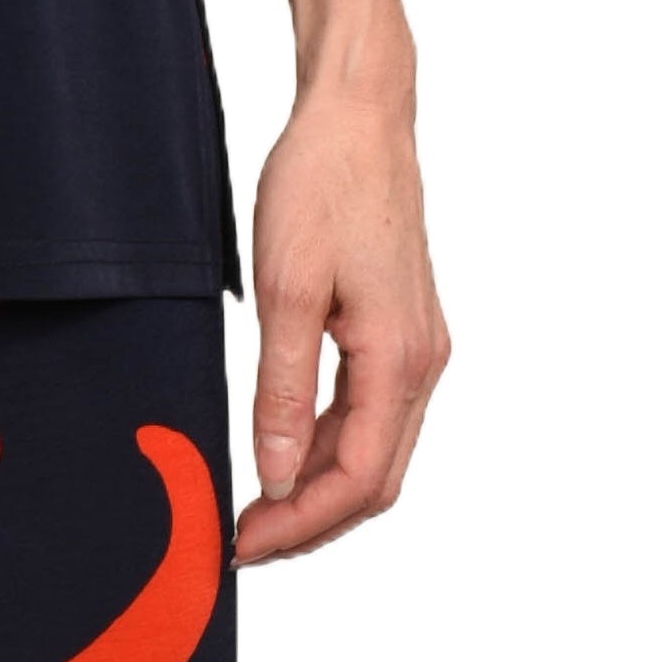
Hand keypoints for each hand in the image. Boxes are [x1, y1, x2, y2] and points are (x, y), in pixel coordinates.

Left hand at [237, 0, 451, 568]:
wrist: (358, 116)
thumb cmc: (322, 185)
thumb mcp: (286, 291)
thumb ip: (282, 392)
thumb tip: (276, 477)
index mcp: (401, 359)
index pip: (357, 479)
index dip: (298, 525)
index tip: (239, 545)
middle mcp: (422, 363)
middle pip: (375, 481)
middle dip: (310, 523)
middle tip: (239, 544)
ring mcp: (418, 349)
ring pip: (374, 452)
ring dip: (317, 491)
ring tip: (250, 510)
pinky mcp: (401, 333)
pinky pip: (369, 415)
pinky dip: (325, 448)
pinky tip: (279, 456)